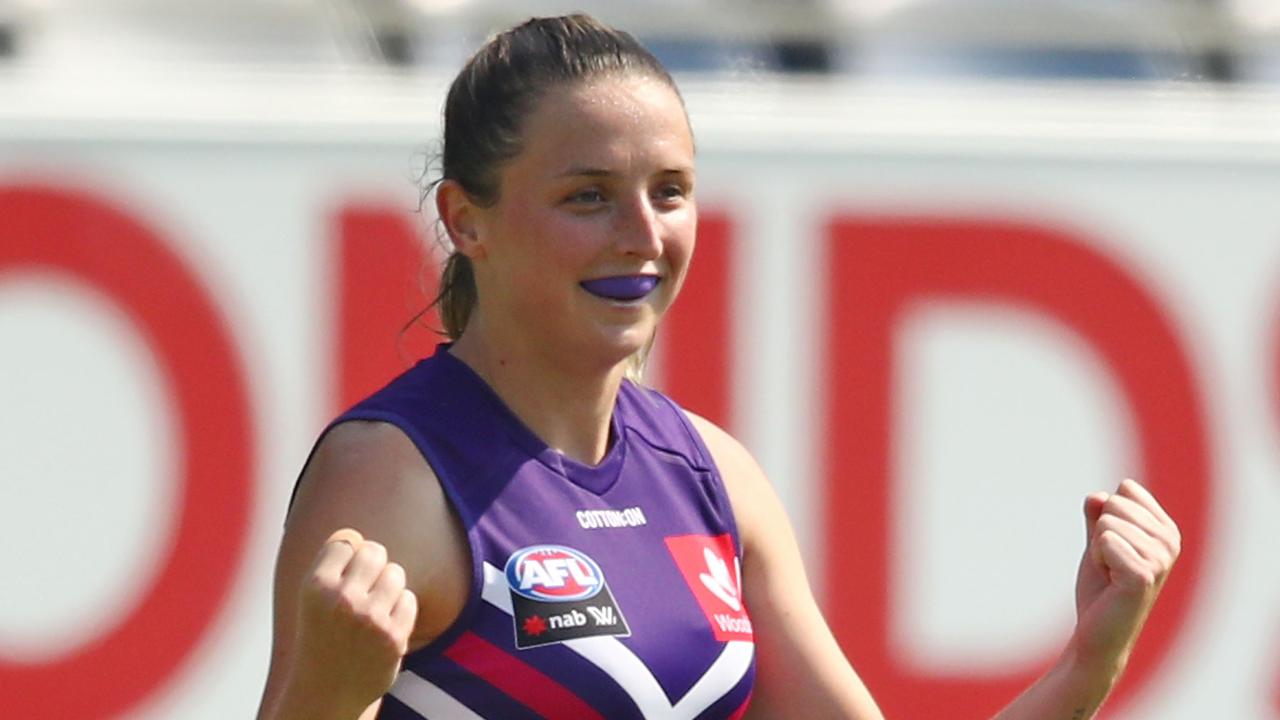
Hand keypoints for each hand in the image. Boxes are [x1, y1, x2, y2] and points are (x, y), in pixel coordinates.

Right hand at [291, 529, 418, 712]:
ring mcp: (371, 619)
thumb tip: (358, 536)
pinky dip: (400, 609)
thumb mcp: (313, 599)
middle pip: (375, 551)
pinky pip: (409, 599)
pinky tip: (383, 625)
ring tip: (373, 607)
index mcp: (315, 587)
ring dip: (389, 586)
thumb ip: (333, 565)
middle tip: (364, 587)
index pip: (346, 541)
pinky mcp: (394, 637)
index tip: (343, 577)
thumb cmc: (322, 635)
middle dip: (374, 564)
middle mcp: (342, 600)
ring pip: (395, 573)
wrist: (326, 692)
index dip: (349, 555)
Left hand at [1071, 479, 1180, 676]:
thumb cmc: (1102, 587)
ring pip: (1106, 523)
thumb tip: (1097, 496)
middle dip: (1100, 532)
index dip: (1106, 515)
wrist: (1098, 632)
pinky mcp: (1143, 575)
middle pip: (1114, 502)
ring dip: (1098, 549)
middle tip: (1110, 563)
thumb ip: (1097, 515)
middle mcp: (1170, 542)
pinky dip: (1097, 559)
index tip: (1113, 546)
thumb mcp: (1098, 541)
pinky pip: (1105, 541)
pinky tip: (1110, 582)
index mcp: (1166, 530)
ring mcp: (1160, 559)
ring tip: (1111, 574)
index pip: (1126, 489)